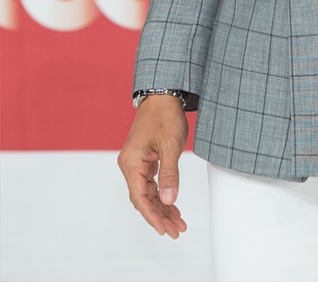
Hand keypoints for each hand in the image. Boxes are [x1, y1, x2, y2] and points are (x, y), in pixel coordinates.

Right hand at [117, 95, 188, 237]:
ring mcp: (136, 162)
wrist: (163, 95)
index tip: (165, 230)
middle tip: (177, 231)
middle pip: (143, 199)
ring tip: (178, 223)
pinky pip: (151, 183)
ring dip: (162, 207)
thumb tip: (168, 201)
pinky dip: (162, 194)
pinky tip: (173, 205)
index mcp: (131, 163)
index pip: (139, 198)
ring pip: (147, 193)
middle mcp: (130, 165)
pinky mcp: (144, 159)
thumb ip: (169, 174)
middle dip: (160, 216)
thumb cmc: (165, 117)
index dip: (152, 216)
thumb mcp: (171, 146)